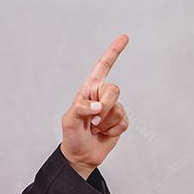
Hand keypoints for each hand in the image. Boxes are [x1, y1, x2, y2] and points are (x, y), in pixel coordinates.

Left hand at [60, 34, 129, 174]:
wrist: (81, 155)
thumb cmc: (72, 135)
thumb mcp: (69, 120)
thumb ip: (82, 108)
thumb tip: (98, 107)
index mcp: (89, 89)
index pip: (102, 66)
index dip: (113, 51)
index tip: (124, 37)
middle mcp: (102, 96)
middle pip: (114, 90)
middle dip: (104, 106)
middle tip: (92, 120)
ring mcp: (112, 108)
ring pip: (118, 109)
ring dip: (105, 123)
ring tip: (95, 128)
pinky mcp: (120, 121)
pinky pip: (123, 122)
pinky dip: (112, 131)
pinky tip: (104, 133)